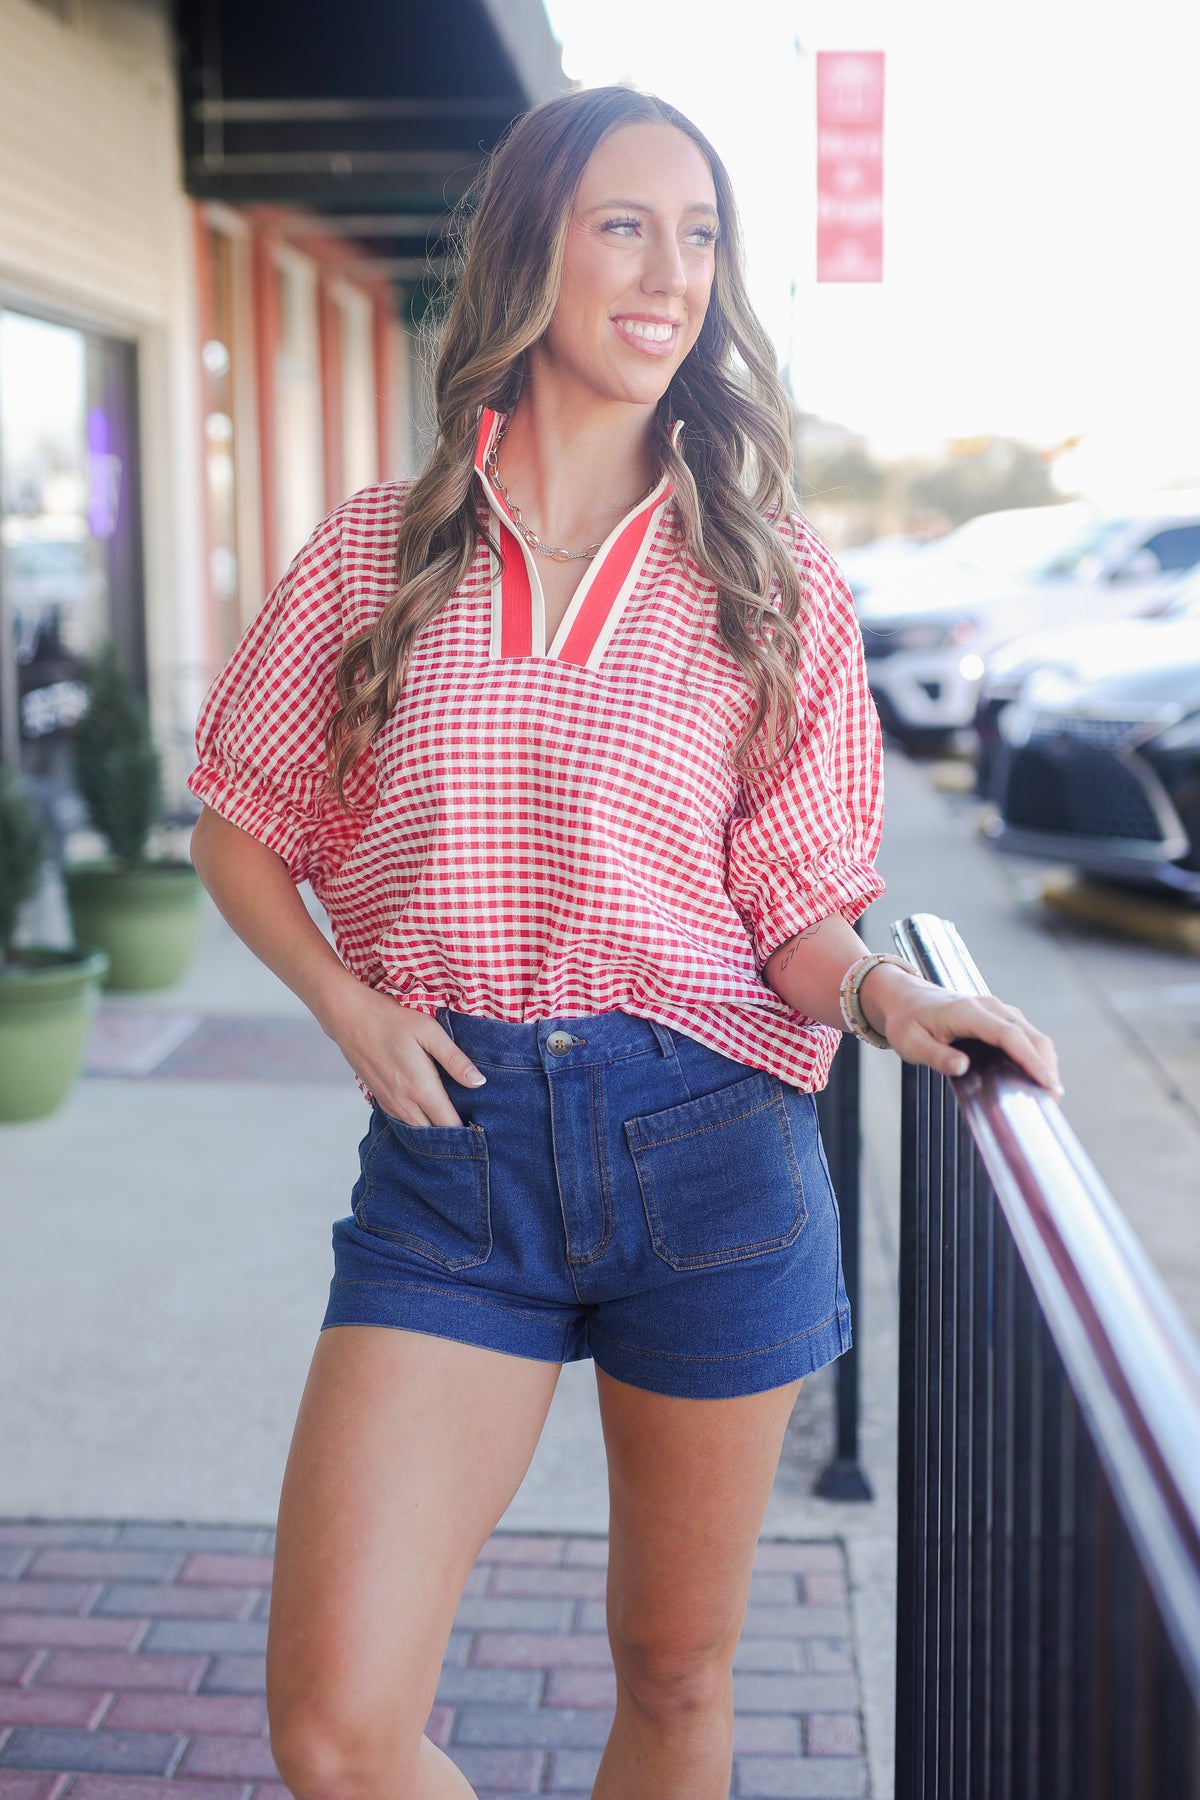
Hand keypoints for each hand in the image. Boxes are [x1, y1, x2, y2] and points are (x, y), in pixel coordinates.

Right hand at [322, 983, 487, 1125]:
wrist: (350, 1018)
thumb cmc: (392, 1021)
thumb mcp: (429, 1032)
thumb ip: (455, 1060)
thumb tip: (479, 1082)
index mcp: (421, 1088)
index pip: (449, 1125)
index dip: (467, 1133)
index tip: (484, 1128)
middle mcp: (404, 1103)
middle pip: (433, 1134)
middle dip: (453, 1135)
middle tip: (474, 1129)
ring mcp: (390, 1104)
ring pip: (418, 1131)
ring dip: (435, 1131)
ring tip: (455, 1125)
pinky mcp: (381, 1100)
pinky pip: (404, 1123)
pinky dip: (419, 1125)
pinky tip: (430, 1115)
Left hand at [859, 963, 1062, 1096]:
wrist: (905, 998)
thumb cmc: (907, 1022)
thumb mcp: (910, 1043)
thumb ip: (936, 1056)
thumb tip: (963, 1067)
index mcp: (968, 1012)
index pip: (1008, 1035)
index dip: (1031, 1060)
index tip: (1047, 1083)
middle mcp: (990, 1007)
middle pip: (1030, 1035)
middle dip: (1046, 1066)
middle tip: (1051, 1100)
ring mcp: (998, 1011)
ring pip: (1033, 1035)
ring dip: (1044, 1062)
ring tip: (1047, 1094)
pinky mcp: (1000, 1018)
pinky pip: (1026, 1036)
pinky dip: (1036, 1056)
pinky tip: (1036, 1078)